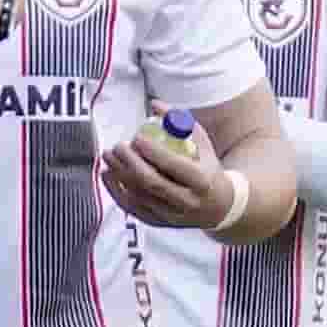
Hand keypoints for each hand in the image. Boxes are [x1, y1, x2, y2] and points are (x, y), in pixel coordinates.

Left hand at [99, 111, 235, 229]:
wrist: (220, 207)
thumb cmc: (207, 168)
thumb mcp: (202, 144)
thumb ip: (180, 122)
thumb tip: (154, 104)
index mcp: (201, 181)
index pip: (175, 167)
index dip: (154, 152)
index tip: (137, 138)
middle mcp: (187, 202)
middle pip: (153, 184)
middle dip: (131, 164)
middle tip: (118, 146)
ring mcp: (171, 216)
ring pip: (139, 197)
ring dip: (119, 176)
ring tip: (108, 156)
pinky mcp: (159, 223)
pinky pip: (132, 209)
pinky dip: (116, 192)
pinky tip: (107, 175)